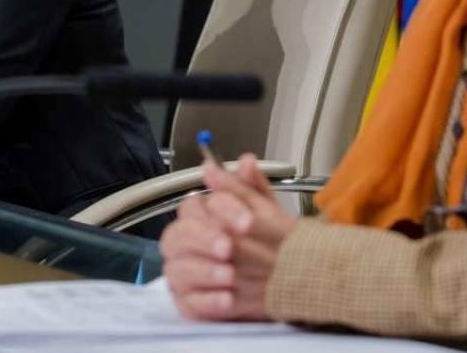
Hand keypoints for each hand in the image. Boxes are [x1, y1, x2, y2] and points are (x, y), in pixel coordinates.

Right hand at [160, 153, 296, 320]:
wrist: (290, 279)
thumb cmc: (272, 242)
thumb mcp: (266, 213)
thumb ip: (251, 188)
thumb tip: (245, 161)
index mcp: (201, 215)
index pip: (195, 205)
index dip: (222, 212)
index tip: (248, 222)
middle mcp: (186, 242)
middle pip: (176, 236)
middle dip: (203, 241)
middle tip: (229, 248)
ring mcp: (184, 273)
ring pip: (177, 270)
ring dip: (204, 272)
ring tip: (231, 277)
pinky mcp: (190, 303)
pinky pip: (188, 304)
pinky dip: (208, 302)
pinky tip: (228, 299)